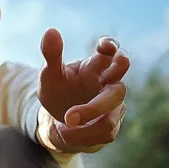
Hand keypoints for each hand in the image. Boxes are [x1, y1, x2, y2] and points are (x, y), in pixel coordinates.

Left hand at [37, 28, 129, 152]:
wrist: (58, 119)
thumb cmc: (58, 91)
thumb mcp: (49, 75)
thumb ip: (51, 55)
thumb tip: (50, 30)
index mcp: (96, 66)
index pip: (111, 52)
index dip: (111, 47)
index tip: (104, 46)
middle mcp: (109, 84)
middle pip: (119, 90)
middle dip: (99, 104)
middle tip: (71, 115)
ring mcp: (115, 106)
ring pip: (112, 116)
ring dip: (85, 124)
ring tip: (62, 124)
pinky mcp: (112, 124)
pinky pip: (106, 133)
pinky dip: (83, 136)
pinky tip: (66, 132)